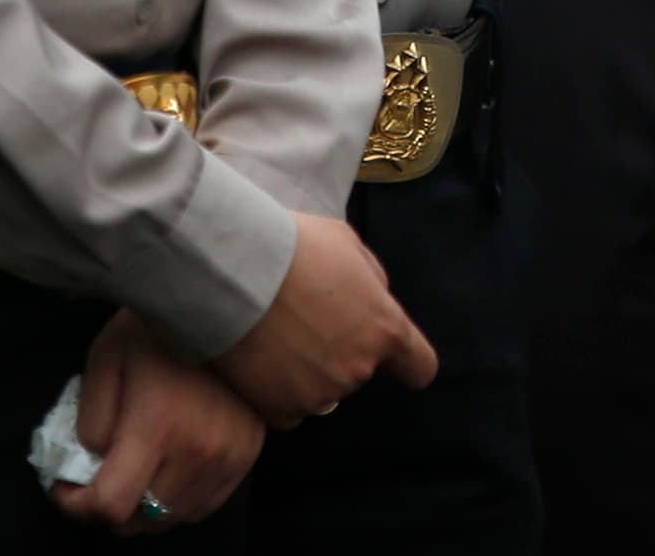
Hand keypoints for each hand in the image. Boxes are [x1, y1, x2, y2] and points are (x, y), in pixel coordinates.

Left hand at [51, 310, 263, 535]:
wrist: (221, 303)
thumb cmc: (154, 327)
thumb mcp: (104, 360)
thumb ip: (90, 421)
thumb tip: (91, 466)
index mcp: (158, 426)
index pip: (111, 505)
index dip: (76, 505)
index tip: (64, 486)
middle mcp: (198, 451)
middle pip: (141, 520)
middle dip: (107, 507)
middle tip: (95, 478)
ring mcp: (228, 456)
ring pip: (172, 518)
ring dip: (143, 506)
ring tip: (130, 472)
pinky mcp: (247, 453)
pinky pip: (203, 506)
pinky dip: (177, 500)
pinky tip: (165, 467)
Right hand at [208, 210, 438, 424]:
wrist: (234, 268)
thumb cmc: (294, 246)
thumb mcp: (348, 244)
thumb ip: (371, 280)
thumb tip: (374, 300)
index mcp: (385, 329)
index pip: (419, 367)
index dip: (407, 363)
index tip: (392, 358)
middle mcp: (359, 369)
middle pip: (357, 370)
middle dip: (338, 349)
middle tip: (302, 317)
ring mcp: (320, 394)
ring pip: (321, 389)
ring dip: (305, 369)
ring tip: (274, 331)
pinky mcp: (281, 410)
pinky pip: (288, 410)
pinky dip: (276, 391)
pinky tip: (260, 359)